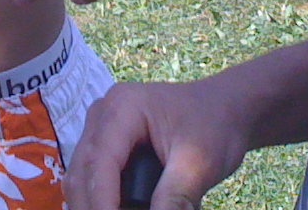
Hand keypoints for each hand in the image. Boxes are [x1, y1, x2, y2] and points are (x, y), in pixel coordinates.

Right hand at [67, 80, 252, 209]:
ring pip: (82, 178)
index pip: (100, 161)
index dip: (101, 202)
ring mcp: (101, 127)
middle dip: (93, 207)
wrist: (225, 109)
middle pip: (83, 172)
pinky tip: (121, 209)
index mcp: (123, 108)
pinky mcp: (107, 143)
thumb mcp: (199, 163)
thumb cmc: (215, 126)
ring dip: (95, 205)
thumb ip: (174, 198)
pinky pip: (93, 178)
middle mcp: (103, 114)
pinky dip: (103, 201)